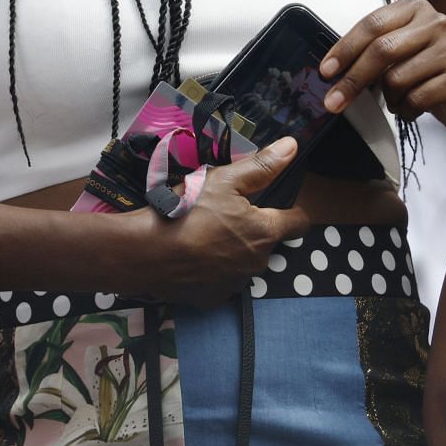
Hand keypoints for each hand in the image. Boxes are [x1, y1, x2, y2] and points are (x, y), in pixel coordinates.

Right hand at [145, 137, 313, 306]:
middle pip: (266, 242)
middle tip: (222, 215)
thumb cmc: (188, 211)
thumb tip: (293, 146)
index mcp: (265, 232)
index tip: (277, 206)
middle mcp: (258, 262)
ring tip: (203, 235)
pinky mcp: (213, 298)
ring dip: (232, 250)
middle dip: (251, 229)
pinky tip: (193, 257)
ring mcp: (236, 283)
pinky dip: (212, 270)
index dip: (292, 211)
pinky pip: (221, 280)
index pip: (299, 223)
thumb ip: (262, 166)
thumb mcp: (225, 180)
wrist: (147, 253)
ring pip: (243, 262)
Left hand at [320, 0, 445, 135]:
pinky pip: (416, 99)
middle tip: (334, 101)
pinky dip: (405, 110)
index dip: (345, 48)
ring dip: (388, 98)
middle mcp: (436, 22)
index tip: (326, 71)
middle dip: (353, 79)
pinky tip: (411, 107)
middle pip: (382, 50)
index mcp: (415, 8)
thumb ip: (373, 49)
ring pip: (397, 78)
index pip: (372, 24)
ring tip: (396, 99)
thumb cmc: (426, 68)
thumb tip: (333, 70)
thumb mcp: (401, 48)